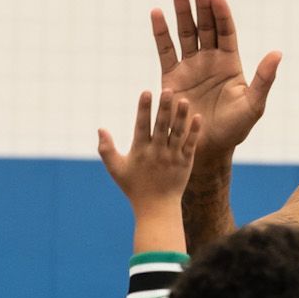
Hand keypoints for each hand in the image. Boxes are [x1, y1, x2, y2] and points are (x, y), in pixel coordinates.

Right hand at [99, 92, 203, 208]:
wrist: (156, 208)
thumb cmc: (134, 187)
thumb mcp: (116, 169)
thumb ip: (106, 149)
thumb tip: (100, 128)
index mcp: (140, 151)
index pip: (142, 125)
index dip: (144, 108)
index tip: (146, 92)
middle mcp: (157, 152)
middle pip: (161, 126)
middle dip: (164, 107)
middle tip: (168, 89)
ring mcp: (172, 157)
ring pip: (177, 133)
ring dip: (181, 116)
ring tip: (184, 100)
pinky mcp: (185, 163)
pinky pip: (191, 144)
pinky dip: (194, 131)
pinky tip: (198, 118)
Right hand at [151, 0, 279, 161]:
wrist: (207, 149)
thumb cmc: (235, 130)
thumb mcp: (253, 105)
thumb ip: (264, 79)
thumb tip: (277, 53)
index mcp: (230, 63)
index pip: (226, 31)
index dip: (222, 13)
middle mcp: (210, 60)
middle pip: (205, 25)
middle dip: (201, 5)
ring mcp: (190, 66)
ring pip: (185, 33)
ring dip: (181, 12)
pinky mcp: (172, 77)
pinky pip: (165, 50)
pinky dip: (160, 32)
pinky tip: (156, 13)